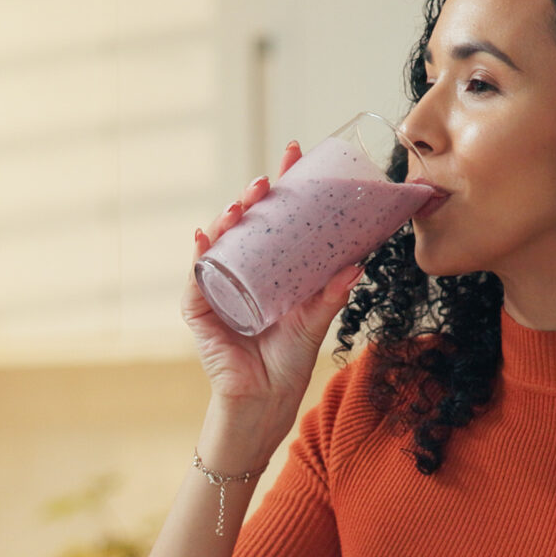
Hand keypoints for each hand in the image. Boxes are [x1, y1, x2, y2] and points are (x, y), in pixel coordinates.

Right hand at [184, 140, 363, 412]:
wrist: (265, 403)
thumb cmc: (288, 362)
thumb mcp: (315, 322)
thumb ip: (332, 295)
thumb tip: (358, 263)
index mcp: (272, 267)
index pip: (277, 217)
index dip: (283, 186)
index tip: (294, 153)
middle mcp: (243, 270)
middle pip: (245, 223)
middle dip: (252, 196)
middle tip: (267, 179)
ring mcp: (219, 288)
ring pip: (219, 242)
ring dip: (227, 218)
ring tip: (243, 204)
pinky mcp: (201, 311)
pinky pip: (197, 278)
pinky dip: (199, 256)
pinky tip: (204, 237)